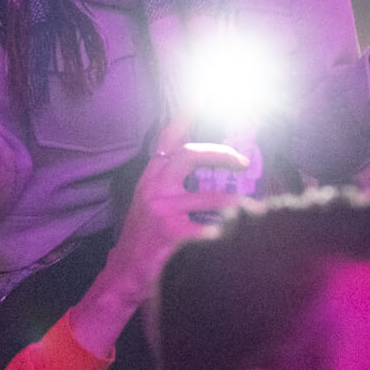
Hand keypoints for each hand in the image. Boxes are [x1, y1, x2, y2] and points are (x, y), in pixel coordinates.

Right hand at [71, 115, 245, 357]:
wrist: (123, 277)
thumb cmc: (145, 240)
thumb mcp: (151, 203)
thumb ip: (172, 182)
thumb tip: (208, 165)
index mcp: (151, 177)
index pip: (170, 137)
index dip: (188, 114)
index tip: (204, 92)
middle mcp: (154, 187)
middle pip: (192, 154)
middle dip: (222, 155)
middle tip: (243, 162)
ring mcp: (163, 209)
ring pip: (215, 197)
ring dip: (235, 204)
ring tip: (246, 211)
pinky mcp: (174, 233)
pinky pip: (214, 228)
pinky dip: (228, 233)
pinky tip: (232, 241)